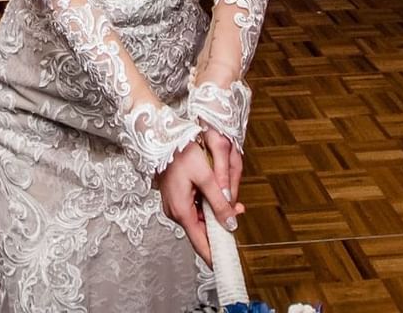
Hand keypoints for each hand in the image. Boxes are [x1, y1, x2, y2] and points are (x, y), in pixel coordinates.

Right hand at [156, 138, 241, 265]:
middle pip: (201, 229)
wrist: (163, 138)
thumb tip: (231, 223)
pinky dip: (208, 206)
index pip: (199, 242)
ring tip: (233, 203)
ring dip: (216, 213)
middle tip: (238, 214)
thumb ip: (220, 202)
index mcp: (181, 210)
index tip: (223, 264)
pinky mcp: (177, 198)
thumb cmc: (181, 154)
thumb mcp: (206, 177)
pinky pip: (195, 208)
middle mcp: (176, 211)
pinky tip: (218, 197)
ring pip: (199, 218)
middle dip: (221, 226)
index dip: (212, 254)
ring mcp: (175, 205)